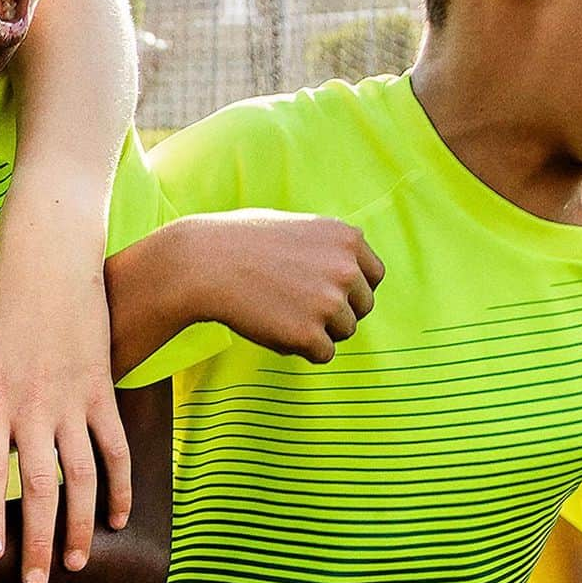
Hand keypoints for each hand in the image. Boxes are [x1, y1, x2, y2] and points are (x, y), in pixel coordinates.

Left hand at [0, 179, 128, 582]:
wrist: (53, 253)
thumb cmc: (0, 301)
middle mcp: (33, 402)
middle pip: (40, 484)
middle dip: (37, 540)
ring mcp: (72, 395)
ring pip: (83, 473)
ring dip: (79, 524)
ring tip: (73, 563)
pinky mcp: (101, 386)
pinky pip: (114, 444)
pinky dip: (119, 483)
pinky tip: (116, 515)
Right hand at [182, 210, 384, 362]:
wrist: (206, 262)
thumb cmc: (246, 241)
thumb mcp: (301, 228)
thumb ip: (332, 248)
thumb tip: (354, 272)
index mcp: (348, 238)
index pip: (375, 276)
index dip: (352, 287)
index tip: (329, 290)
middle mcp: (347, 269)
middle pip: (363, 307)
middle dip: (338, 310)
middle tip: (299, 302)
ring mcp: (330, 302)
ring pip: (344, 332)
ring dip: (319, 329)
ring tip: (281, 308)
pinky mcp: (309, 334)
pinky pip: (323, 354)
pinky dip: (301, 347)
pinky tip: (274, 325)